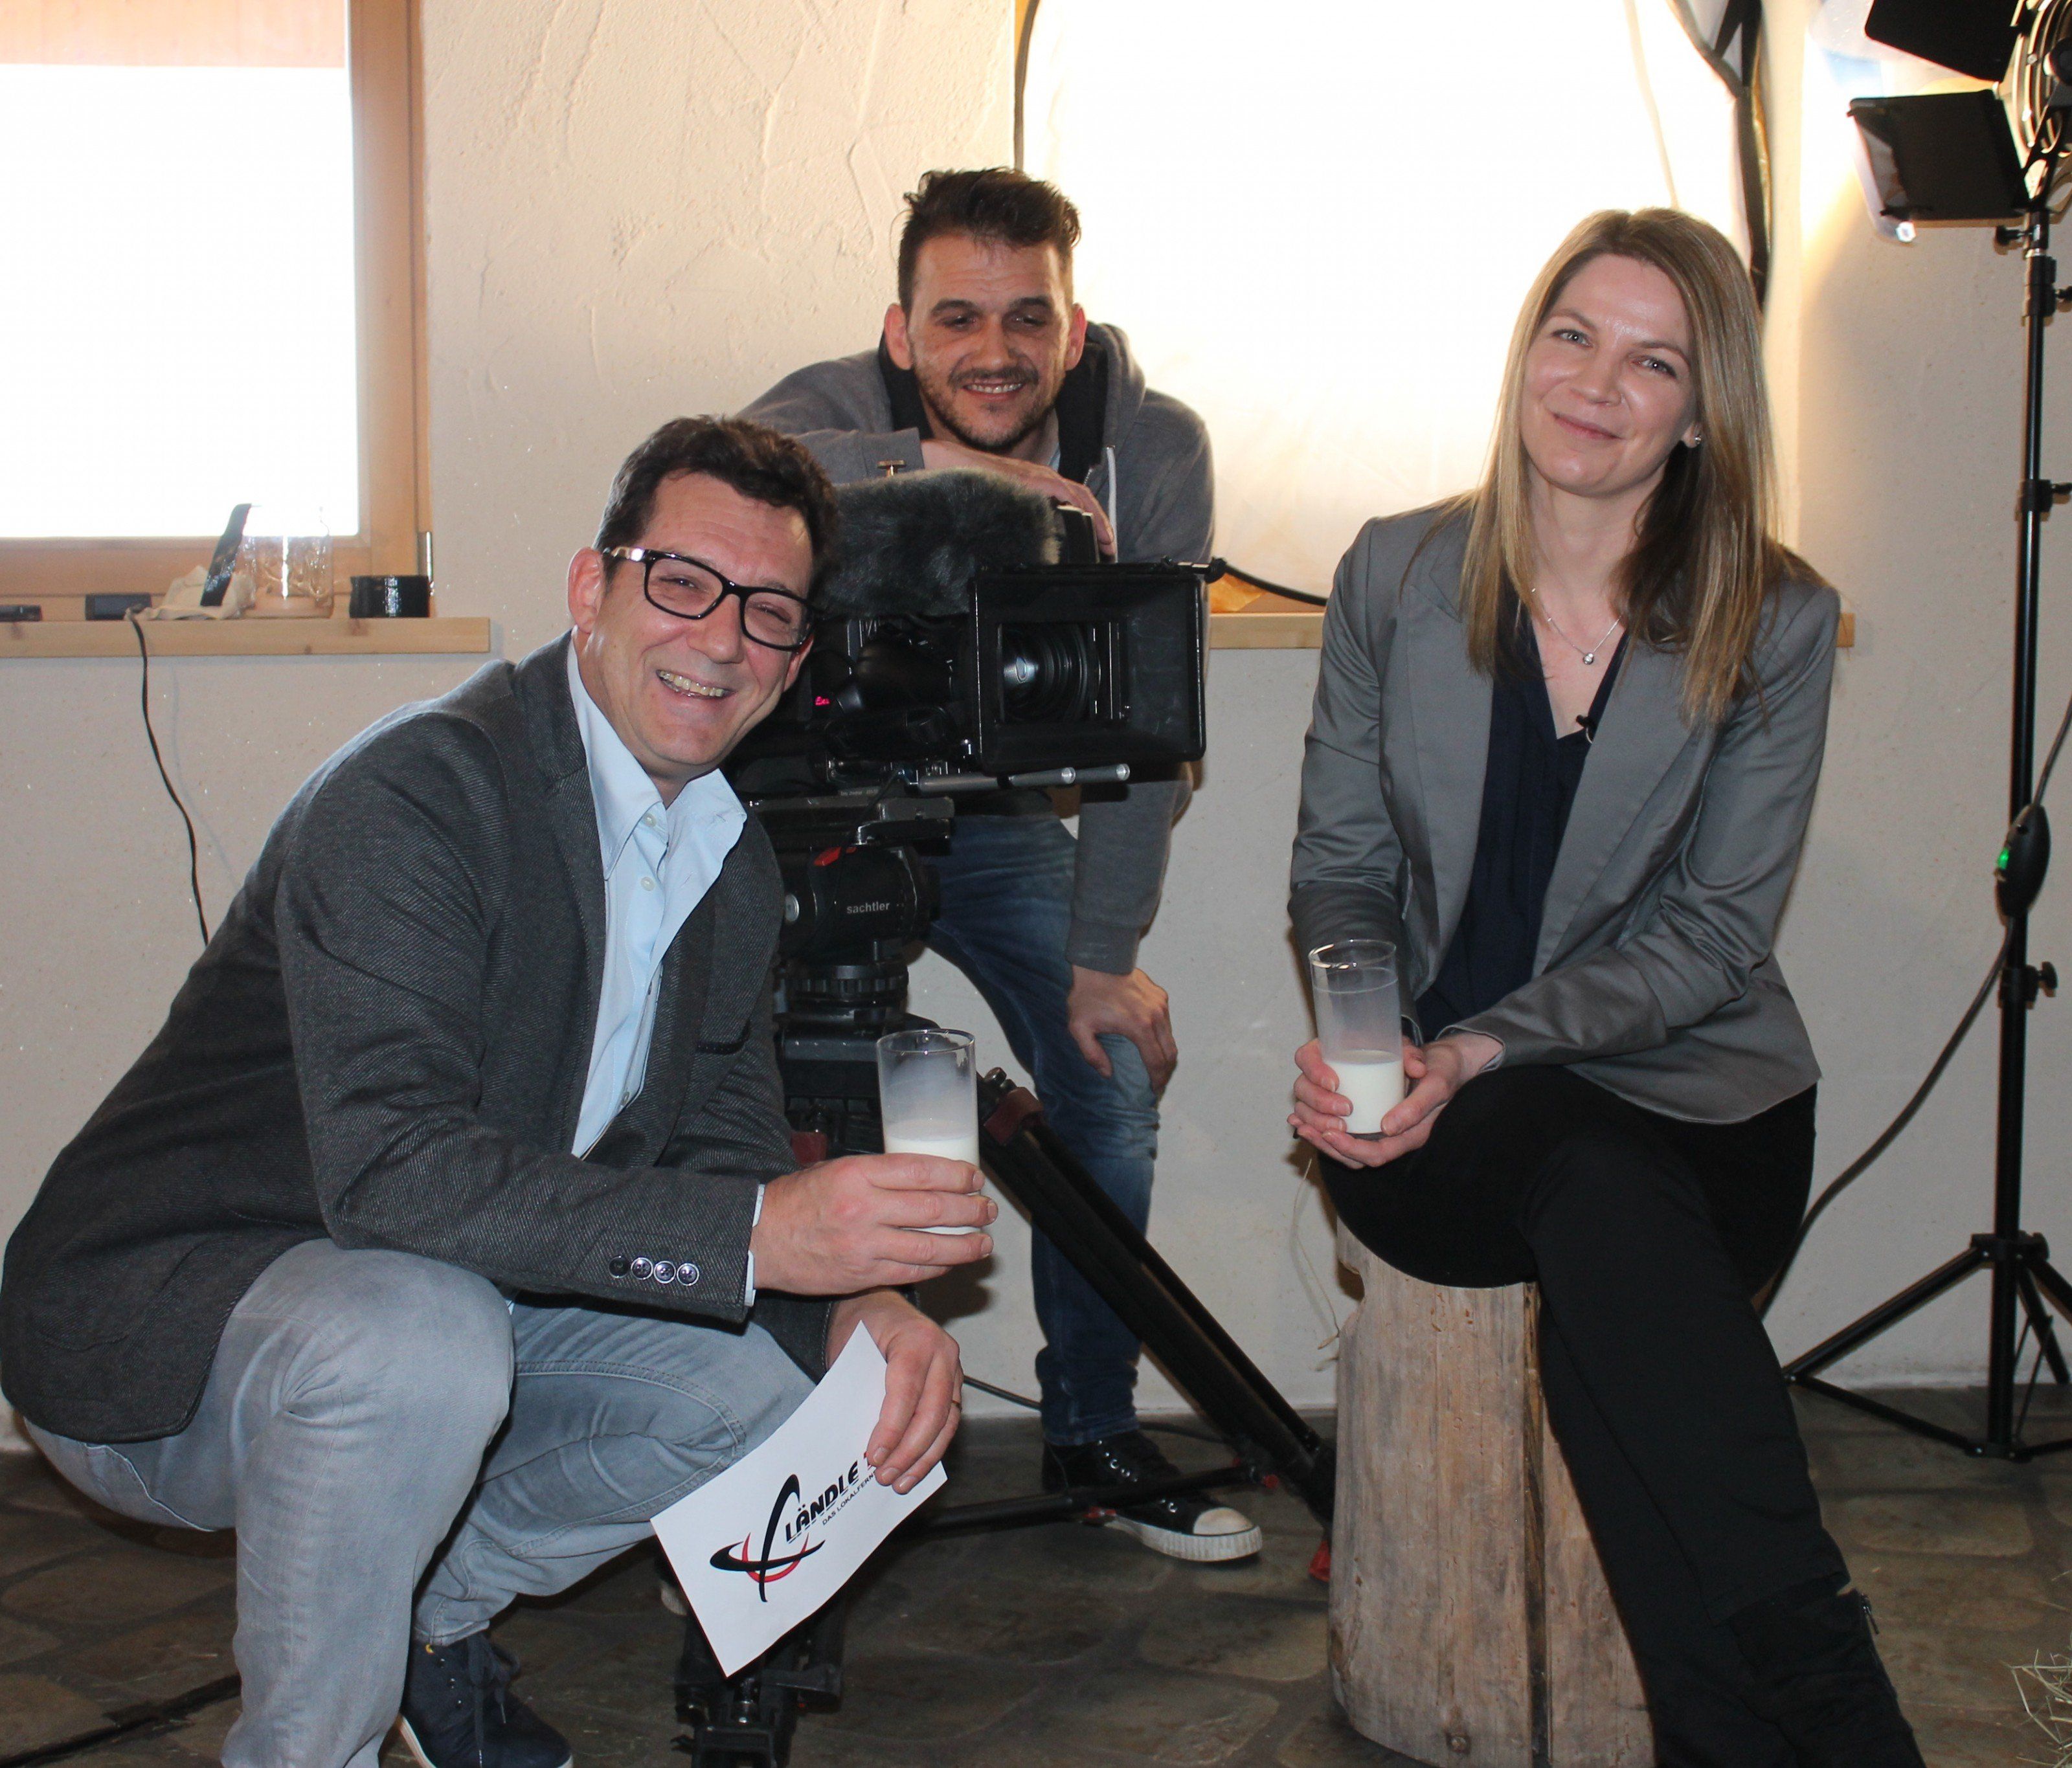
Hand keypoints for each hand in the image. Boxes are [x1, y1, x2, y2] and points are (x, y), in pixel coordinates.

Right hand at [751, 1154, 995, 1293]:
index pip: (923, 1171)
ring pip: (929, 1248)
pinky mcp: (862, 1276)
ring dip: (964, 1245)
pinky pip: (911, 1273)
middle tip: (987, 1211)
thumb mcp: (835, 1169)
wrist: (760, 1240)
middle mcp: (864, 1209)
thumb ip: (878, 1173)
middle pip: (933, 1210)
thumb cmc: (798, 1200)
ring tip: (983, 1242)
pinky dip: (937, 1267)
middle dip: (969, 1211)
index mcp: (857, 1174)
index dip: (957, 1176)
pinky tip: (951, 1261)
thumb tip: (925, 1176)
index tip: (975, 1179)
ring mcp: (864, 1247)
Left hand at [827, 1290, 962, 1492]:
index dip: (891, 1429)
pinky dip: (932, 1449)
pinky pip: (948, 1422)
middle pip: (932, 1412)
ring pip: (946, 1422)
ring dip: (923, 1458)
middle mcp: (943, 1352)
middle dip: (908, 1451)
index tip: (872, 1456)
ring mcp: (953, 1368)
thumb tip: (859, 1438)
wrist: (878, 1305)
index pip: (906, 1391)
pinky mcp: (954, 1384)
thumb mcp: (852, 1349)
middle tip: (884, 1476)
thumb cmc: (861, 1327)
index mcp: (915, 1338)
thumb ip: (860, 1386)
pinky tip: (915, 1469)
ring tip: (900, 1482)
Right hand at [920, 438, 1116, 557]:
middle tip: (1110, 545)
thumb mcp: (1000, 503)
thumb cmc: (968, 483)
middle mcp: (1042, 476)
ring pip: (1079, 495)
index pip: (1073, 499)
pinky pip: (1063, 492)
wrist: (948, 464)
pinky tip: (1087, 521)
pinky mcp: (1030, 478)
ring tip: (1106, 540)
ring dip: (1097, 517)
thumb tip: (1025, 537)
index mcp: (1036, 483)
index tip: (1100, 541)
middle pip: (1083, 497)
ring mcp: (1037, 475)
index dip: (1091, 519)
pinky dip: (1080, 507)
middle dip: (1101, 522)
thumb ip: (1016, 514)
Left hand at [1068, 965, 1177, 1091]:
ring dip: (1166, 1054)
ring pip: (1171, 1038)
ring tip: (1156, 1064)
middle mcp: (1156, 1017)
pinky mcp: (1161, 996)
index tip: (1154, 1091)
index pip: (1157, 1062)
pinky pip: (1167, 1022)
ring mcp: (1161, 1005)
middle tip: (1157, 1082)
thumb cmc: (1086, 994)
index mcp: (1139, 1027)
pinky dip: (1163, 1036)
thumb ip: (1092, 1054)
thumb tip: (1108, 1073)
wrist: (1099, 961)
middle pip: (1170, 1053)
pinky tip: (1152, 1040)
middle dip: (1166, 1071)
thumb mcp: (1079, 1027)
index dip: (1158, 1080)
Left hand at [1289, 1032, 1500, 1168]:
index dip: (1350, 1149)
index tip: (1330, 1132)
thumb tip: (1388, 1127)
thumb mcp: (1435, 1085)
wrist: (1448, 1063)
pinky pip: (1349, 1131)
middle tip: (1307, 1127)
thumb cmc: (1443, 1072)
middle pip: (1357, 1157)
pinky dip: (1325, 1127)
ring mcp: (1384, 1128)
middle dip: (1328, 1145)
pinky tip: (1305, 1117)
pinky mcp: (1375, 1117)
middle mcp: (1395, 1136)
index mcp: (1411, 1135)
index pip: (1376, 1154)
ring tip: (1300, 1124)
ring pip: (1349, 1146)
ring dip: (1322, 1138)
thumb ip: (1415, 1107)